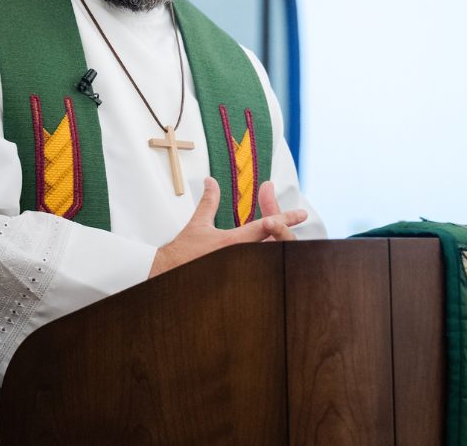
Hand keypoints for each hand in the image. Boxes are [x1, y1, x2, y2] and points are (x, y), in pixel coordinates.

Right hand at [149, 177, 307, 277]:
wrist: (164, 275)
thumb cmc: (182, 252)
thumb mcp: (198, 224)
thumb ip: (209, 202)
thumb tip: (211, 182)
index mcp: (233, 242)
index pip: (266, 227)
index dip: (285, 218)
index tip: (301, 214)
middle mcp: (240, 257)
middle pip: (272, 244)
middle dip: (285, 235)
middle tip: (297, 224)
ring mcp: (238, 270)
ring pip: (266, 258)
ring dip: (275, 249)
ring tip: (285, 241)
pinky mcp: (234, 283)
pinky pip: (257, 273)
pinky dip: (265, 264)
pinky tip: (271, 261)